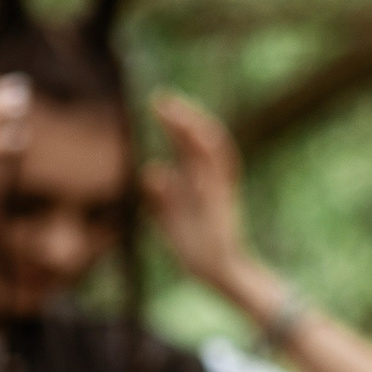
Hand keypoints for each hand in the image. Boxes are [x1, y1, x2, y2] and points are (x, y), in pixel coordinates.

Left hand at [140, 91, 255, 295]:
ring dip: (193, 131)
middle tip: (161, 98)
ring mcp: (219, 193)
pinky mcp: (221, 206)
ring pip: (210, 153)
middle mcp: (213, 183)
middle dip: (182, 119)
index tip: (161, 104)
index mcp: (203, 183)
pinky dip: (207, 157)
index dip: (179, 123)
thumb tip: (151, 169)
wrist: (220, 274)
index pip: (192, 145)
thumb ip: (163, 196)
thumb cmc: (196, 249)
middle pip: (201, 142)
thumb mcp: (172, 219)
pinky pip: (216, 176)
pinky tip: (192, 138)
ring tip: (175, 113)